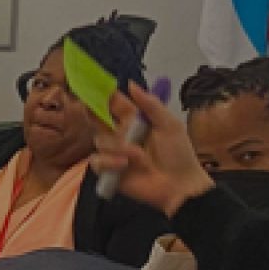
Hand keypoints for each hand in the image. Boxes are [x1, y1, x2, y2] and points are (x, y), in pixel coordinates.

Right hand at [91, 85, 214, 218]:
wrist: (178, 185)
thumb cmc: (178, 154)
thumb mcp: (170, 125)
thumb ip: (151, 105)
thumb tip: (131, 84)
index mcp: (135, 121)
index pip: (115, 104)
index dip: (104, 95)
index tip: (95, 86)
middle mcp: (121, 134)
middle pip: (98, 119)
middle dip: (93, 112)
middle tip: (90, 108)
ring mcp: (114, 153)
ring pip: (99, 140)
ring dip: (117, 147)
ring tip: (137, 156)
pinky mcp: (108, 170)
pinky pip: (97, 161)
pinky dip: (109, 162)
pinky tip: (123, 165)